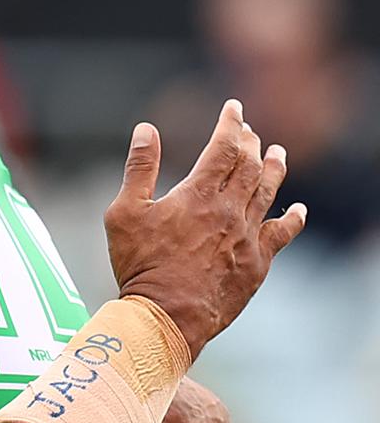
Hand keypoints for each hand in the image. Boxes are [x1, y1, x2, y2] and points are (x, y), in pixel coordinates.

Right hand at [104, 99, 306, 357]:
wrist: (167, 315)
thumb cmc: (140, 264)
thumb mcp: (123, 212)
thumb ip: (138, 168)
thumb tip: (145, 130)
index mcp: (198, 194)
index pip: (223, 146)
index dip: (230, 123)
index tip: (233, 107)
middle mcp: (229, 210)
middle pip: (249, 165)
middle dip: (250, 142)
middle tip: (248, 131)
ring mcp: (246, 237)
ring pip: (268, 193)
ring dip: (274, 168)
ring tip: (278, 152)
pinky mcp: (256, 263)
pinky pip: (281, 233)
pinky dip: (292, 218)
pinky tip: (299, 209)